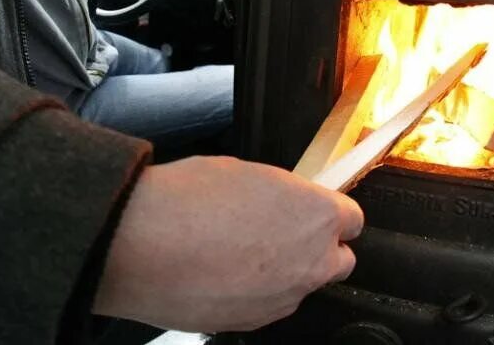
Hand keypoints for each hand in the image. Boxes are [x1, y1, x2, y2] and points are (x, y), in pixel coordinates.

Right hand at [92, 155, 362, 331]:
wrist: (142, 246)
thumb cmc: (188, 201)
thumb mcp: (245, 171)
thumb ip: (280, 193)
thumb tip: (281, 200)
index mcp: (316, 215)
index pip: (352, 218)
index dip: (329, 212)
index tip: (314, 210)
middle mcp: (311, 262)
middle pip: (339, 261)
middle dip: (317, 248)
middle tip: (281, 232)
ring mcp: (283, 298)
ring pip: (301, 286)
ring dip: (284, 272)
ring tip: (239, 251)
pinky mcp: (253, 322)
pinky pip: (268, 305)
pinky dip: (253, 292)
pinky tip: (221, 273)